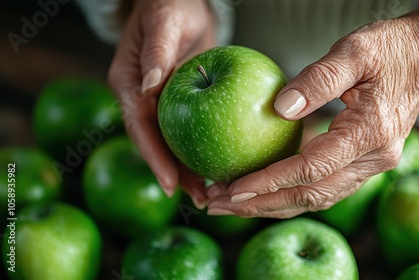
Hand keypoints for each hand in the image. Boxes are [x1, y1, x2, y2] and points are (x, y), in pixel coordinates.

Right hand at [108, 0, 216, 208]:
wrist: (181, 3)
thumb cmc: (170, 5)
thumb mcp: (165, 23)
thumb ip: (156, 53)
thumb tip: (149, 86)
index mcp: (128, 84)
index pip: (140, 126)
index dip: (154, 157)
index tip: (171, 184)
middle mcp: (142, 99)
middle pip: (157, 145)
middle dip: (176, 175)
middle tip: (202, 199)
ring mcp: (161, 104)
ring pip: (175, 144)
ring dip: (192, 170)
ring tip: (214, 194)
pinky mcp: (180, 104)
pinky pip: (191, 131)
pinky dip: (205, 150)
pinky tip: (224, 167)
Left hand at [206, 12, 418, 217]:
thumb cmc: (392, 47)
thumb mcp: (356, 50)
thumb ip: (319, 79)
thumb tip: (279, 109)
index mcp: (371, 133)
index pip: (312, 169)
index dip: (270, 182)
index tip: (233, 189)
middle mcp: (374, 159)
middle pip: (311, 195)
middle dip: (261, 204)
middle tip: (217, 204)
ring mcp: (370, 165)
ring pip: (316, 198)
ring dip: (272, 204)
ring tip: (229, 204)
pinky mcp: (362, 162)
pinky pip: (323, 187)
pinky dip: (290, 193)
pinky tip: (262, 191)